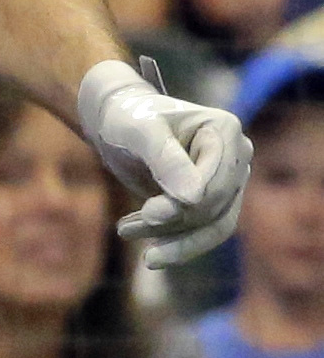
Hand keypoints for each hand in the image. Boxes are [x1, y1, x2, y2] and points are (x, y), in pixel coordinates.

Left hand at [77, 62, 250, 266]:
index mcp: (225, 131)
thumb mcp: (140, 132)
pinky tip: (137, 238)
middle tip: (125, 229)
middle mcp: (237, 156)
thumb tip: (193, 199)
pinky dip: (171, 240)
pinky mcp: (215, 199)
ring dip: (169, 239)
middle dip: (172, 224)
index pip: (215, 184)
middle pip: (215, 209)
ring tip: (126, 232)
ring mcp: (229, 179)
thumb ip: (165, 159)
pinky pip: (202, 231)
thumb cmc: (129, 117)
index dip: (184, 205)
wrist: (120, 121)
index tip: (147, 213)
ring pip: (211, 227)